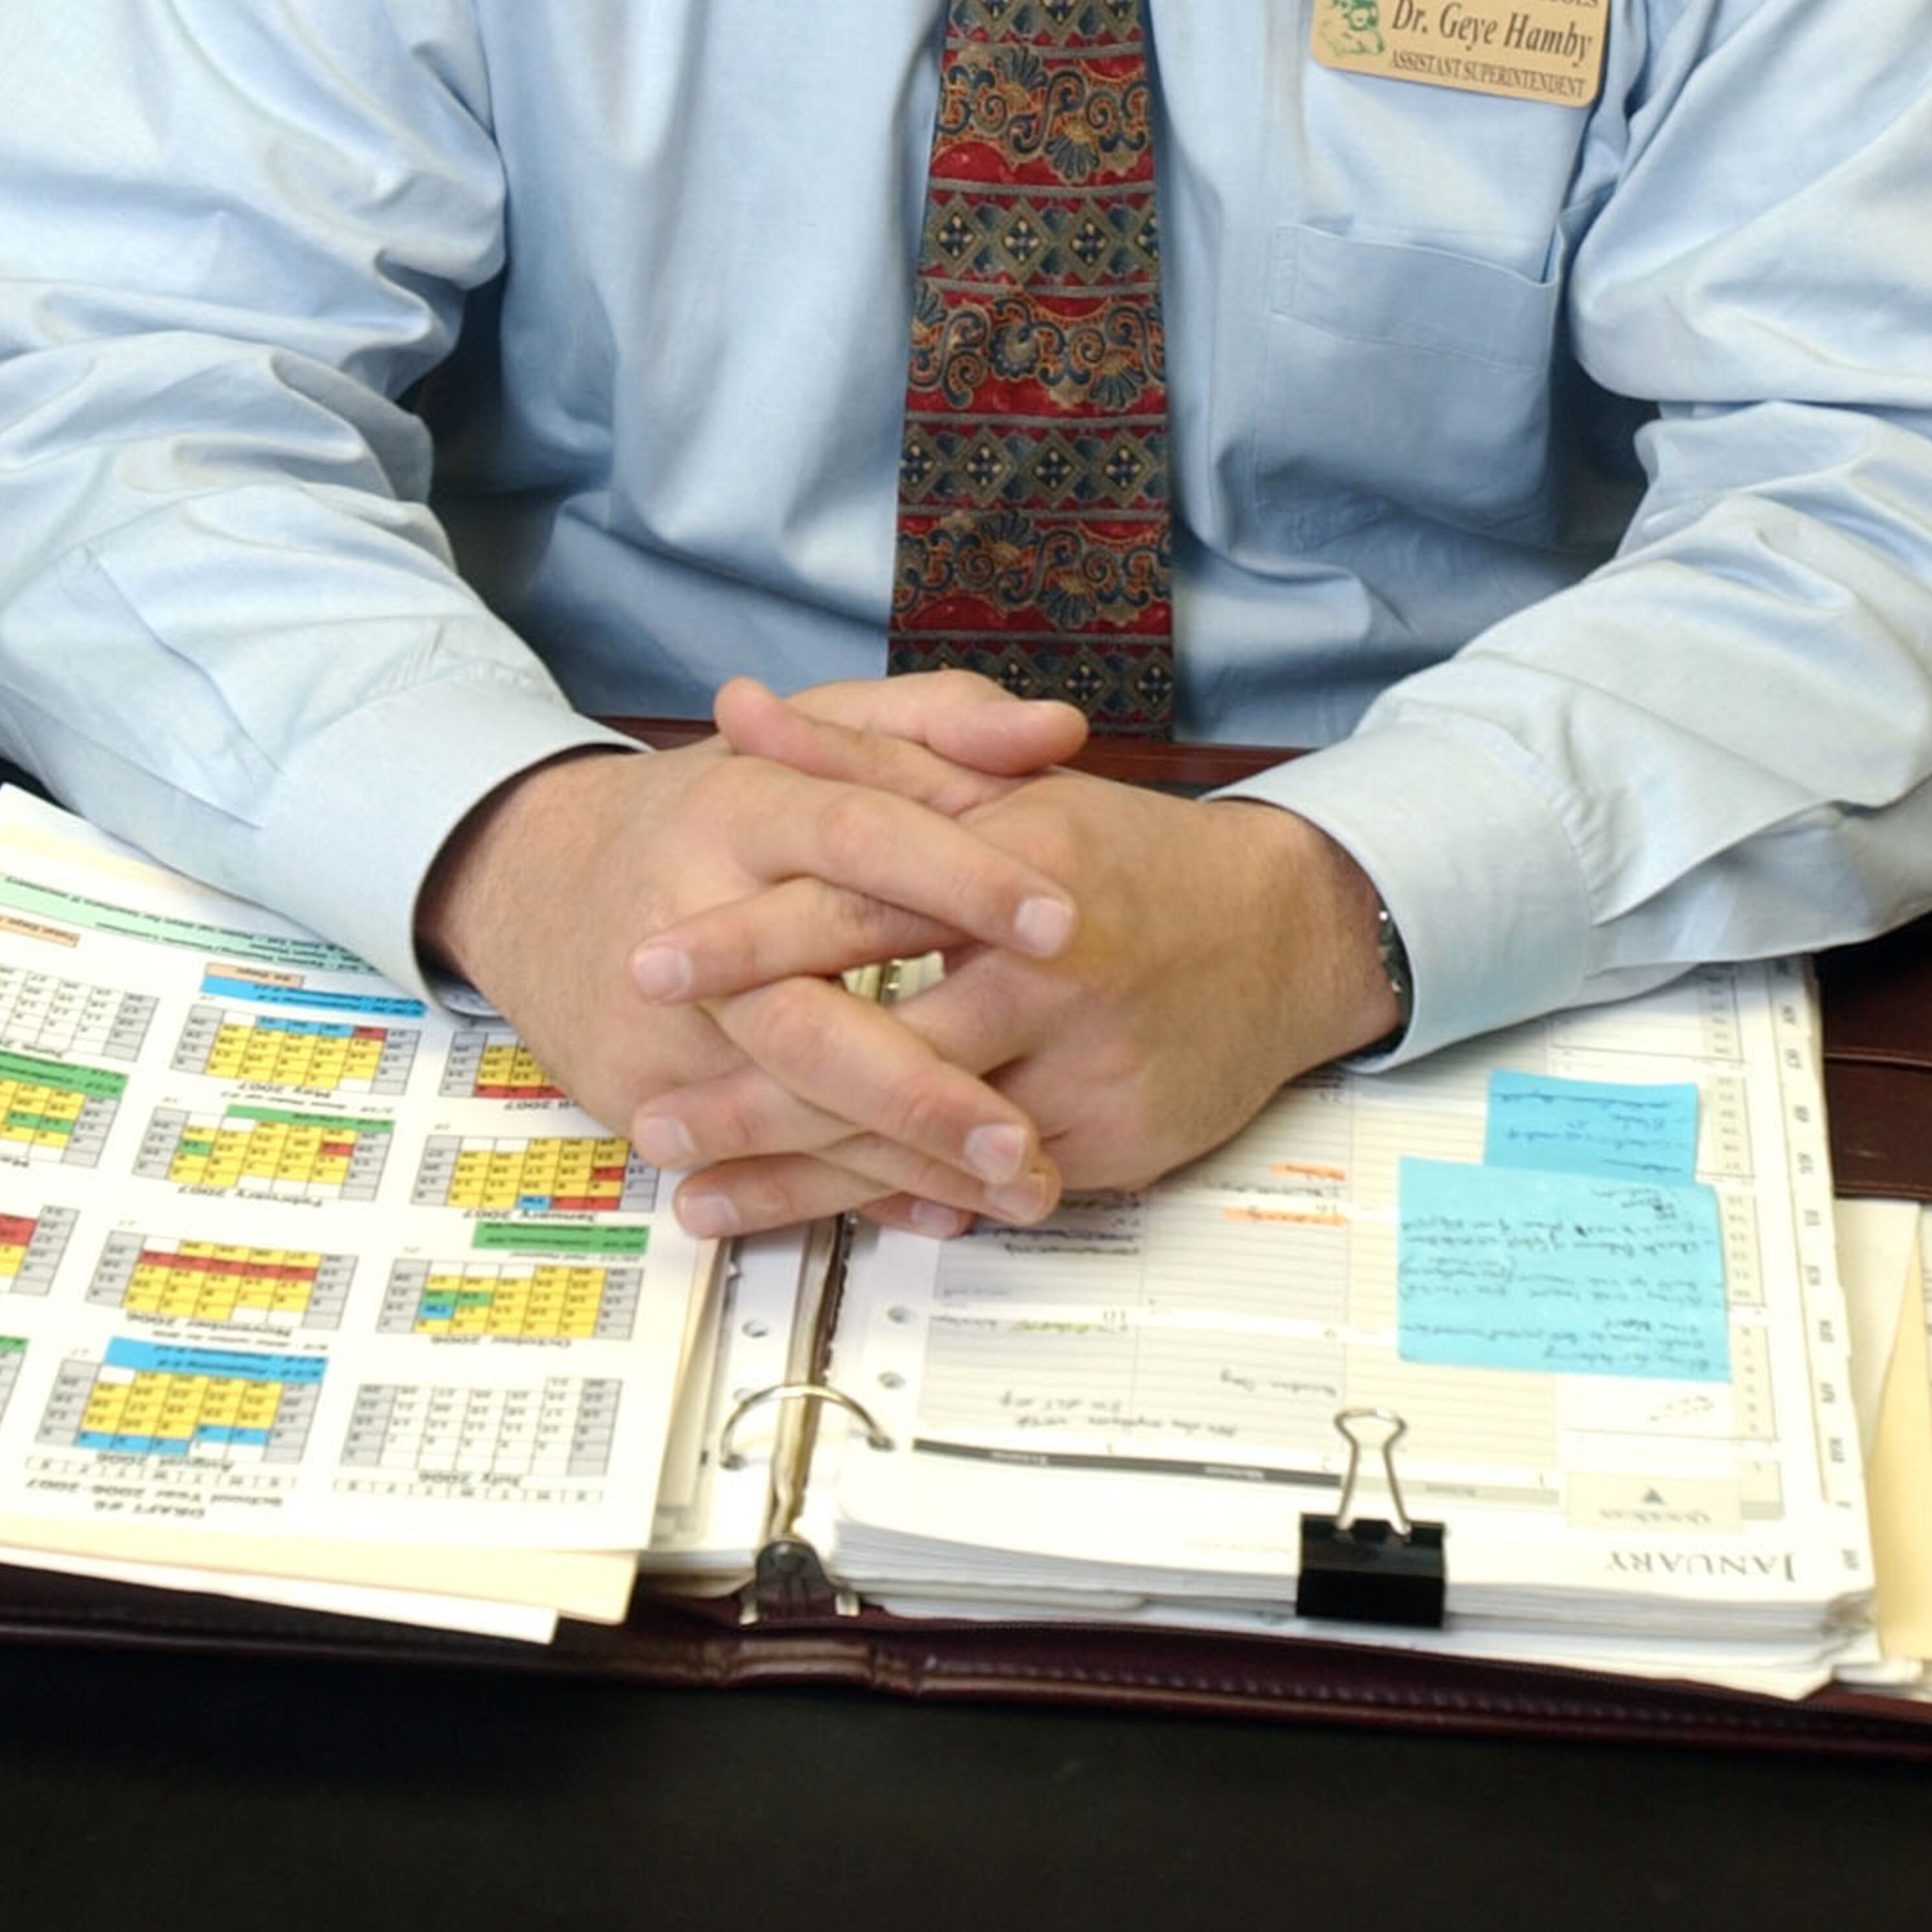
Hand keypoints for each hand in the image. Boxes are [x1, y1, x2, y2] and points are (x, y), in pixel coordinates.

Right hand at [418, 668, 1092, 1227]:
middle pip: (807, 1015)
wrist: (541, 880)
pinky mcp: (643, 1094)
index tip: (1062, 924)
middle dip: (919, 1085)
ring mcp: (661, 1023)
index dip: (960, 878)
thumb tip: (1057, 729)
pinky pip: (757, 1155)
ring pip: (789, 1106)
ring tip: (1020, 1187)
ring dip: (904, 1160)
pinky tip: (946, 1206)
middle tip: (1023, 1136)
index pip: (858, 838)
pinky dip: (854, 1187)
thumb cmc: (720, 806)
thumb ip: (941, 720)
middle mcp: (691, 917)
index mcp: (745, 808)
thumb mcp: (820, 732)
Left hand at [628, 706, 1401, 1232]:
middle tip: (651, 1120)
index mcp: (1011, 862)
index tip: (649, 966)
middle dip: (755, 1097)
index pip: (861, 902)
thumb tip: (738, 707)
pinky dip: (900, 1208)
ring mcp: (1086, 1065)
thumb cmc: (1120, 856)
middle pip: (880, 1046)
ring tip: (695, 1199)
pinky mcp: (1113, 1143)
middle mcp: (1051, 967)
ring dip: (803, 1181)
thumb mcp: (1000, 786)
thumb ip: (862, 752)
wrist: (1282, 936)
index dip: (749, 939)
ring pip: (923, 1143)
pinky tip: (817, 1224)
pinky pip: (984, 1189)